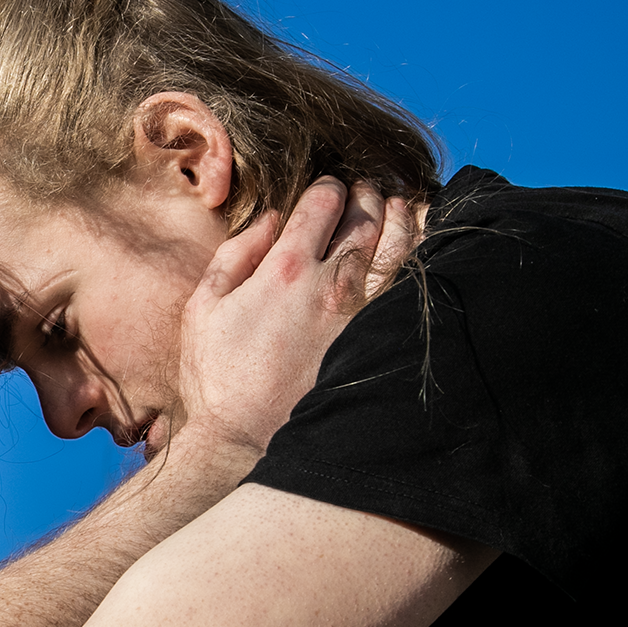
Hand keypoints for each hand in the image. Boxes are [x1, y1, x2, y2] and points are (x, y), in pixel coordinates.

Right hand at [166, 177, 414, 456]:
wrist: (246, 439)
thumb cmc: (217, 376)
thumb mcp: (204, 307)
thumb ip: (236, 254)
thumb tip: (270, 218)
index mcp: (286, 268)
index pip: (322, 203)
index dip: (328, 187)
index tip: (328, 188)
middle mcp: (333, 284)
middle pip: (366, 218)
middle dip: (366, 195)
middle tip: (365, 190)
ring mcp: (364, 313)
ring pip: (399, 246)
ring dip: (401, 217)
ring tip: (399, 206)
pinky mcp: (381, 341)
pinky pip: (414, 286)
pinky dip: (422, 256)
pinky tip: (423, 245)